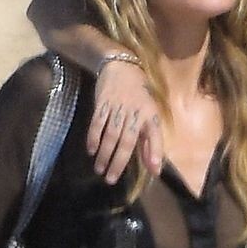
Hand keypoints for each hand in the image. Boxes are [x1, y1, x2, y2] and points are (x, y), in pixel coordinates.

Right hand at [87, 59, 163, 183]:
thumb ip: (151, 142)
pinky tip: (91, 150)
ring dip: (104, 154)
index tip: (154, 169)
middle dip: (119, 161)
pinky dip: (93, 137)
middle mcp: (135, 113)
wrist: (122, 67)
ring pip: (111, 134)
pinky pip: (97, 122)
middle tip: (111, 179)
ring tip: (100, 170)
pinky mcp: (103, 103)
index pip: (155, 135)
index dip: (155, 151)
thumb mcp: (150, 116)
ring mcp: (118, 108)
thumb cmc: (140, 96)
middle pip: (127, 141)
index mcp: (150, 116)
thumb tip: (154, 167)